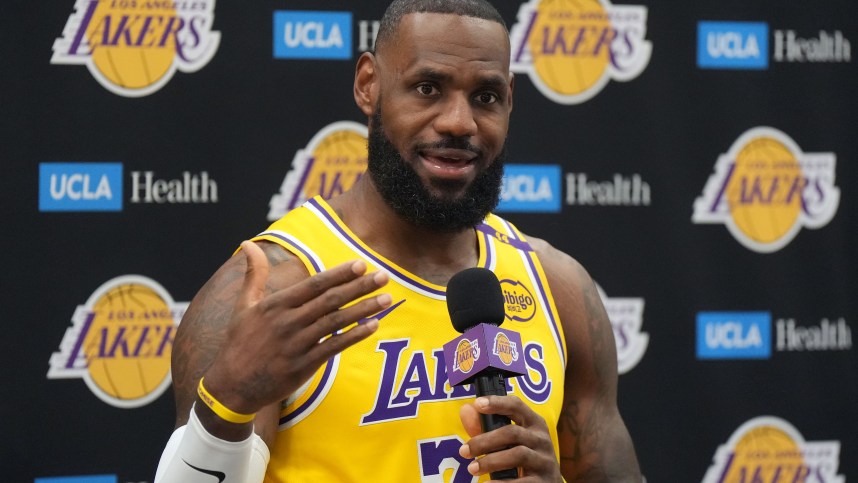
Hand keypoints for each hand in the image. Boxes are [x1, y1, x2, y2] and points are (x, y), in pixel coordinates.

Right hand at [203, 240, 390, 414]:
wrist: (231, 386)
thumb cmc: (239, 342)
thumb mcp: (243, 306)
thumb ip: (253, 274)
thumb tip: (247, 242)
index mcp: (275, 304)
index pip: (314, 284)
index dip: (339, 274)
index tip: (361, 264)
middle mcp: (288, 322)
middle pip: (330, 300)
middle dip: (360, 287)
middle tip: (384, 275)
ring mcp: (297, 344)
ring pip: (336, 322)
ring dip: (364, 309)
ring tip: (387, 298)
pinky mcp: (303, 365)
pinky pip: (334, 347)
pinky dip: (354, 336)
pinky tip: (373, 326)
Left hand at [459, 395, 561, 481]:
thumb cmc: (523, 458)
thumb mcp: (509, 441)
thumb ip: (485, 427)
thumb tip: (466, 409)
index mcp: (534, 423)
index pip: (516, 405)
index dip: (497, 402)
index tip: (477, 404)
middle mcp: (542, 439)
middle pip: (512, 432)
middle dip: (484, 441)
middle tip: (464, 451)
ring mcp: (545, 460)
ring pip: (518, 454)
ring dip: (490, 461)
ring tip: (472, 468)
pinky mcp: (544, 481)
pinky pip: (521, 481)